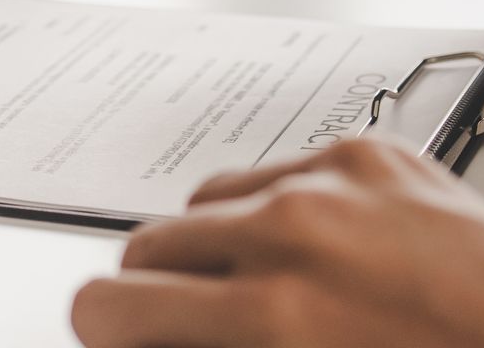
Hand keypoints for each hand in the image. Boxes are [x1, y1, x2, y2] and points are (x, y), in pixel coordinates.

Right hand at [72, 138, 483, 347]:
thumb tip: (153, 340)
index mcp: (273, 318)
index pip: (109, 304)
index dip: (105, 331)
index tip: (117, 339)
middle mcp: (296, 234)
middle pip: (148, 242)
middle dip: (157, 291)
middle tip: (186, 324)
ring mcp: (339, 182)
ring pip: (208, 197)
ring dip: (216, 244)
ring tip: (259, 287)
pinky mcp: (378, 154)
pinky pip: (280, 167)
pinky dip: (283, 208)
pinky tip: (318, 251)